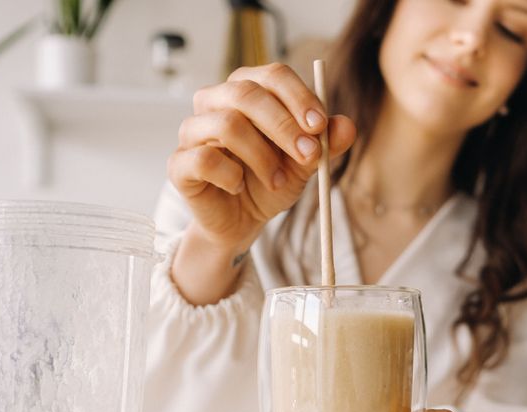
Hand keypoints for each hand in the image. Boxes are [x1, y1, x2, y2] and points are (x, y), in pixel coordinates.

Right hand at [168, 63, 356, 252]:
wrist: (243, 221)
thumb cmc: (270, 181)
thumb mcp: (305, 163)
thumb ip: (325, 143)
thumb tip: (347, 125)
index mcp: (247, 91)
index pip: (272, 75)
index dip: (298, 97)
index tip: (320, 126)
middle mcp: (215, 102)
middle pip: (245, 92)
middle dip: (284, 125)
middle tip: (309, 155)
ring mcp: (192, 131)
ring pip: (227, 124)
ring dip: (262, 156)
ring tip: (277, 180)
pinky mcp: (179, 163)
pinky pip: (205, 160)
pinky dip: (231, 176)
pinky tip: (239, 187)